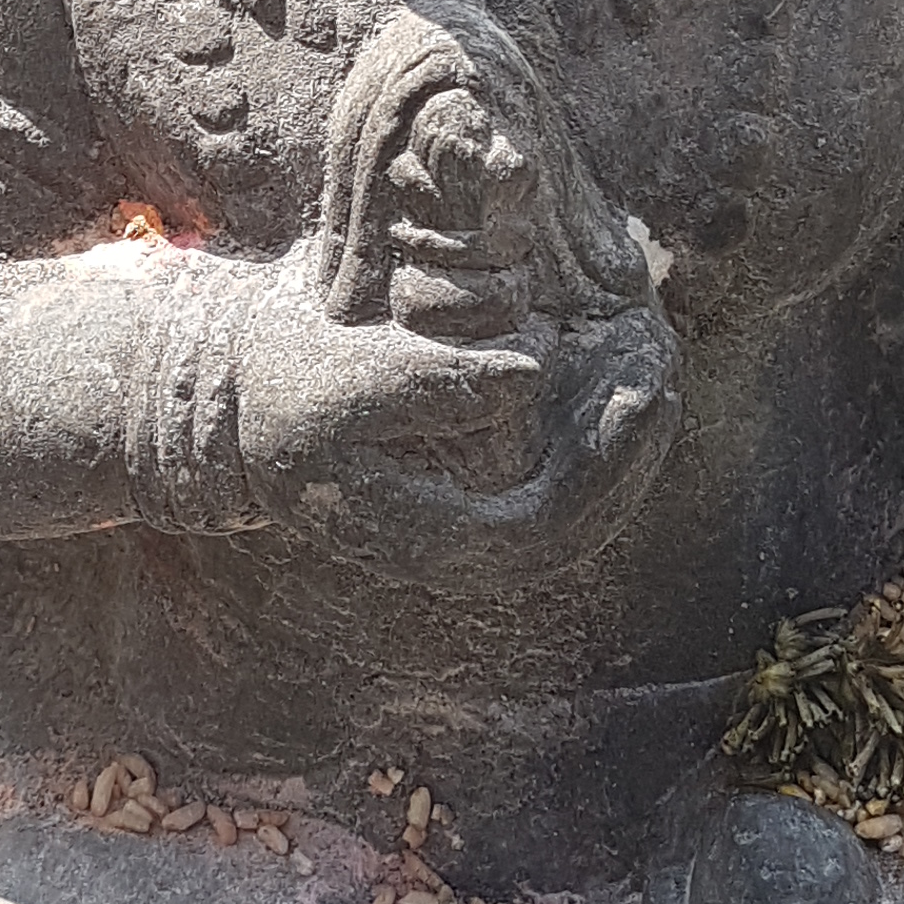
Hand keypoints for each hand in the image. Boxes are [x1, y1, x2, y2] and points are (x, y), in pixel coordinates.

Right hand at [230, 253, 676, 582]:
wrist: (242, 393)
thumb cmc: (284, 385)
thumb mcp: (338, 380)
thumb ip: (426, 385)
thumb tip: (529, 375)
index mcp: (431, 540)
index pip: (553, 523)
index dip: (609, 462)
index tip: (641, 384)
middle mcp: (463, 547)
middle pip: (582, 521)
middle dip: (633, 445)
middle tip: (661, 360)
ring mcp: (473, 521)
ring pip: (579, 501)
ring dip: (622, 436)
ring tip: (648, 355)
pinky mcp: (478, 484)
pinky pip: (560, 471)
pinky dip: (593, 422)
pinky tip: (606, 363)